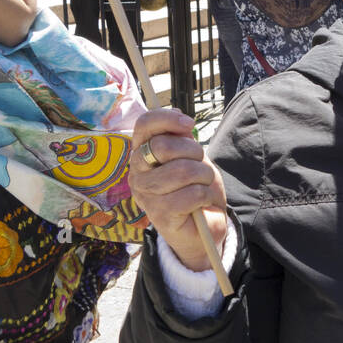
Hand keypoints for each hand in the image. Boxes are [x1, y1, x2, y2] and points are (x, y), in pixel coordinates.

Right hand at [129, 109, 228, 271]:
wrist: (204, 226)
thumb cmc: (195, 187)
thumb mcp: (191, 157)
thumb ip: (181, 138)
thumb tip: (180, 117)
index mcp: (141, 154)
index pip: (144, 125)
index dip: (167, 119)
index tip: (190, 123)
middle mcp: (137, 174)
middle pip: (164, 147)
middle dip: (194, 153)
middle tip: (200, 166)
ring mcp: (146, 195)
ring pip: (183, 171)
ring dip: (204, 176)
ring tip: (202, 186)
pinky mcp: (160, 215)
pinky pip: (192, 194)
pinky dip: (205, 196)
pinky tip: (202, 203)